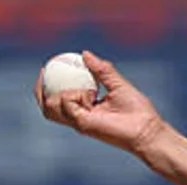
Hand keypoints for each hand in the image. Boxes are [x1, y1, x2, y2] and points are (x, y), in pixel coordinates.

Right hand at [35, 50, 165, 154]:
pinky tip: (89, 96)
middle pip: (47, 106)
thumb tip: (85, 54)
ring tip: (85, 91)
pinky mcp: (82, 125)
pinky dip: (72, 97)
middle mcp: (79, 117)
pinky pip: (67, 106)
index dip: (46, 84)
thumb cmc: (137, 110)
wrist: (146, 128)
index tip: (46, 67)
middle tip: (44, 72)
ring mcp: (79, 122)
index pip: (58, 98)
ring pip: (51, 107)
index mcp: (85, 107)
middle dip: (40, 89)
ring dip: (61, 93)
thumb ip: (102, 70)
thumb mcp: (118, 83)